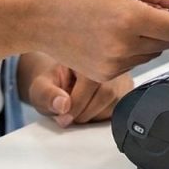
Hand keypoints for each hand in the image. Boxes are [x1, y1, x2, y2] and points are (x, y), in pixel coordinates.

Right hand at [13, 0, 168, 81]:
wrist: (32, 14)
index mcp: (131, 18)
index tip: (167, 7)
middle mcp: (124, 46)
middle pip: (168, 42)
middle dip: (159, 24)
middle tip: (132, 6)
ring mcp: (113, 64)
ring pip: (151, 53)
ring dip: (144, 37)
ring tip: (114, 18)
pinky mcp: (104, 75)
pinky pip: (132, 63)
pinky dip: (127, 49)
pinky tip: (105, 33)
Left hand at [20, 52, 134, 126]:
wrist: (61, 81)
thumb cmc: (52, 83)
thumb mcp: (40, 88)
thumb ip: (47, 95)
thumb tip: (62, 104)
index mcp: (86, 51)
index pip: (91, 82)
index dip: (76, 104)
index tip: (63, 116)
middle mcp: (108, 58)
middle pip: (107, 93)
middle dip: (85, 112)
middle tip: (69, 115)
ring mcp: (121, 72)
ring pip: (116, 102)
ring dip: (94, 114)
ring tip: (79, 107)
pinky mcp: (128, 87)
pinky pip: (121, 107)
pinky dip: (104, 114)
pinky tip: (91, 107)